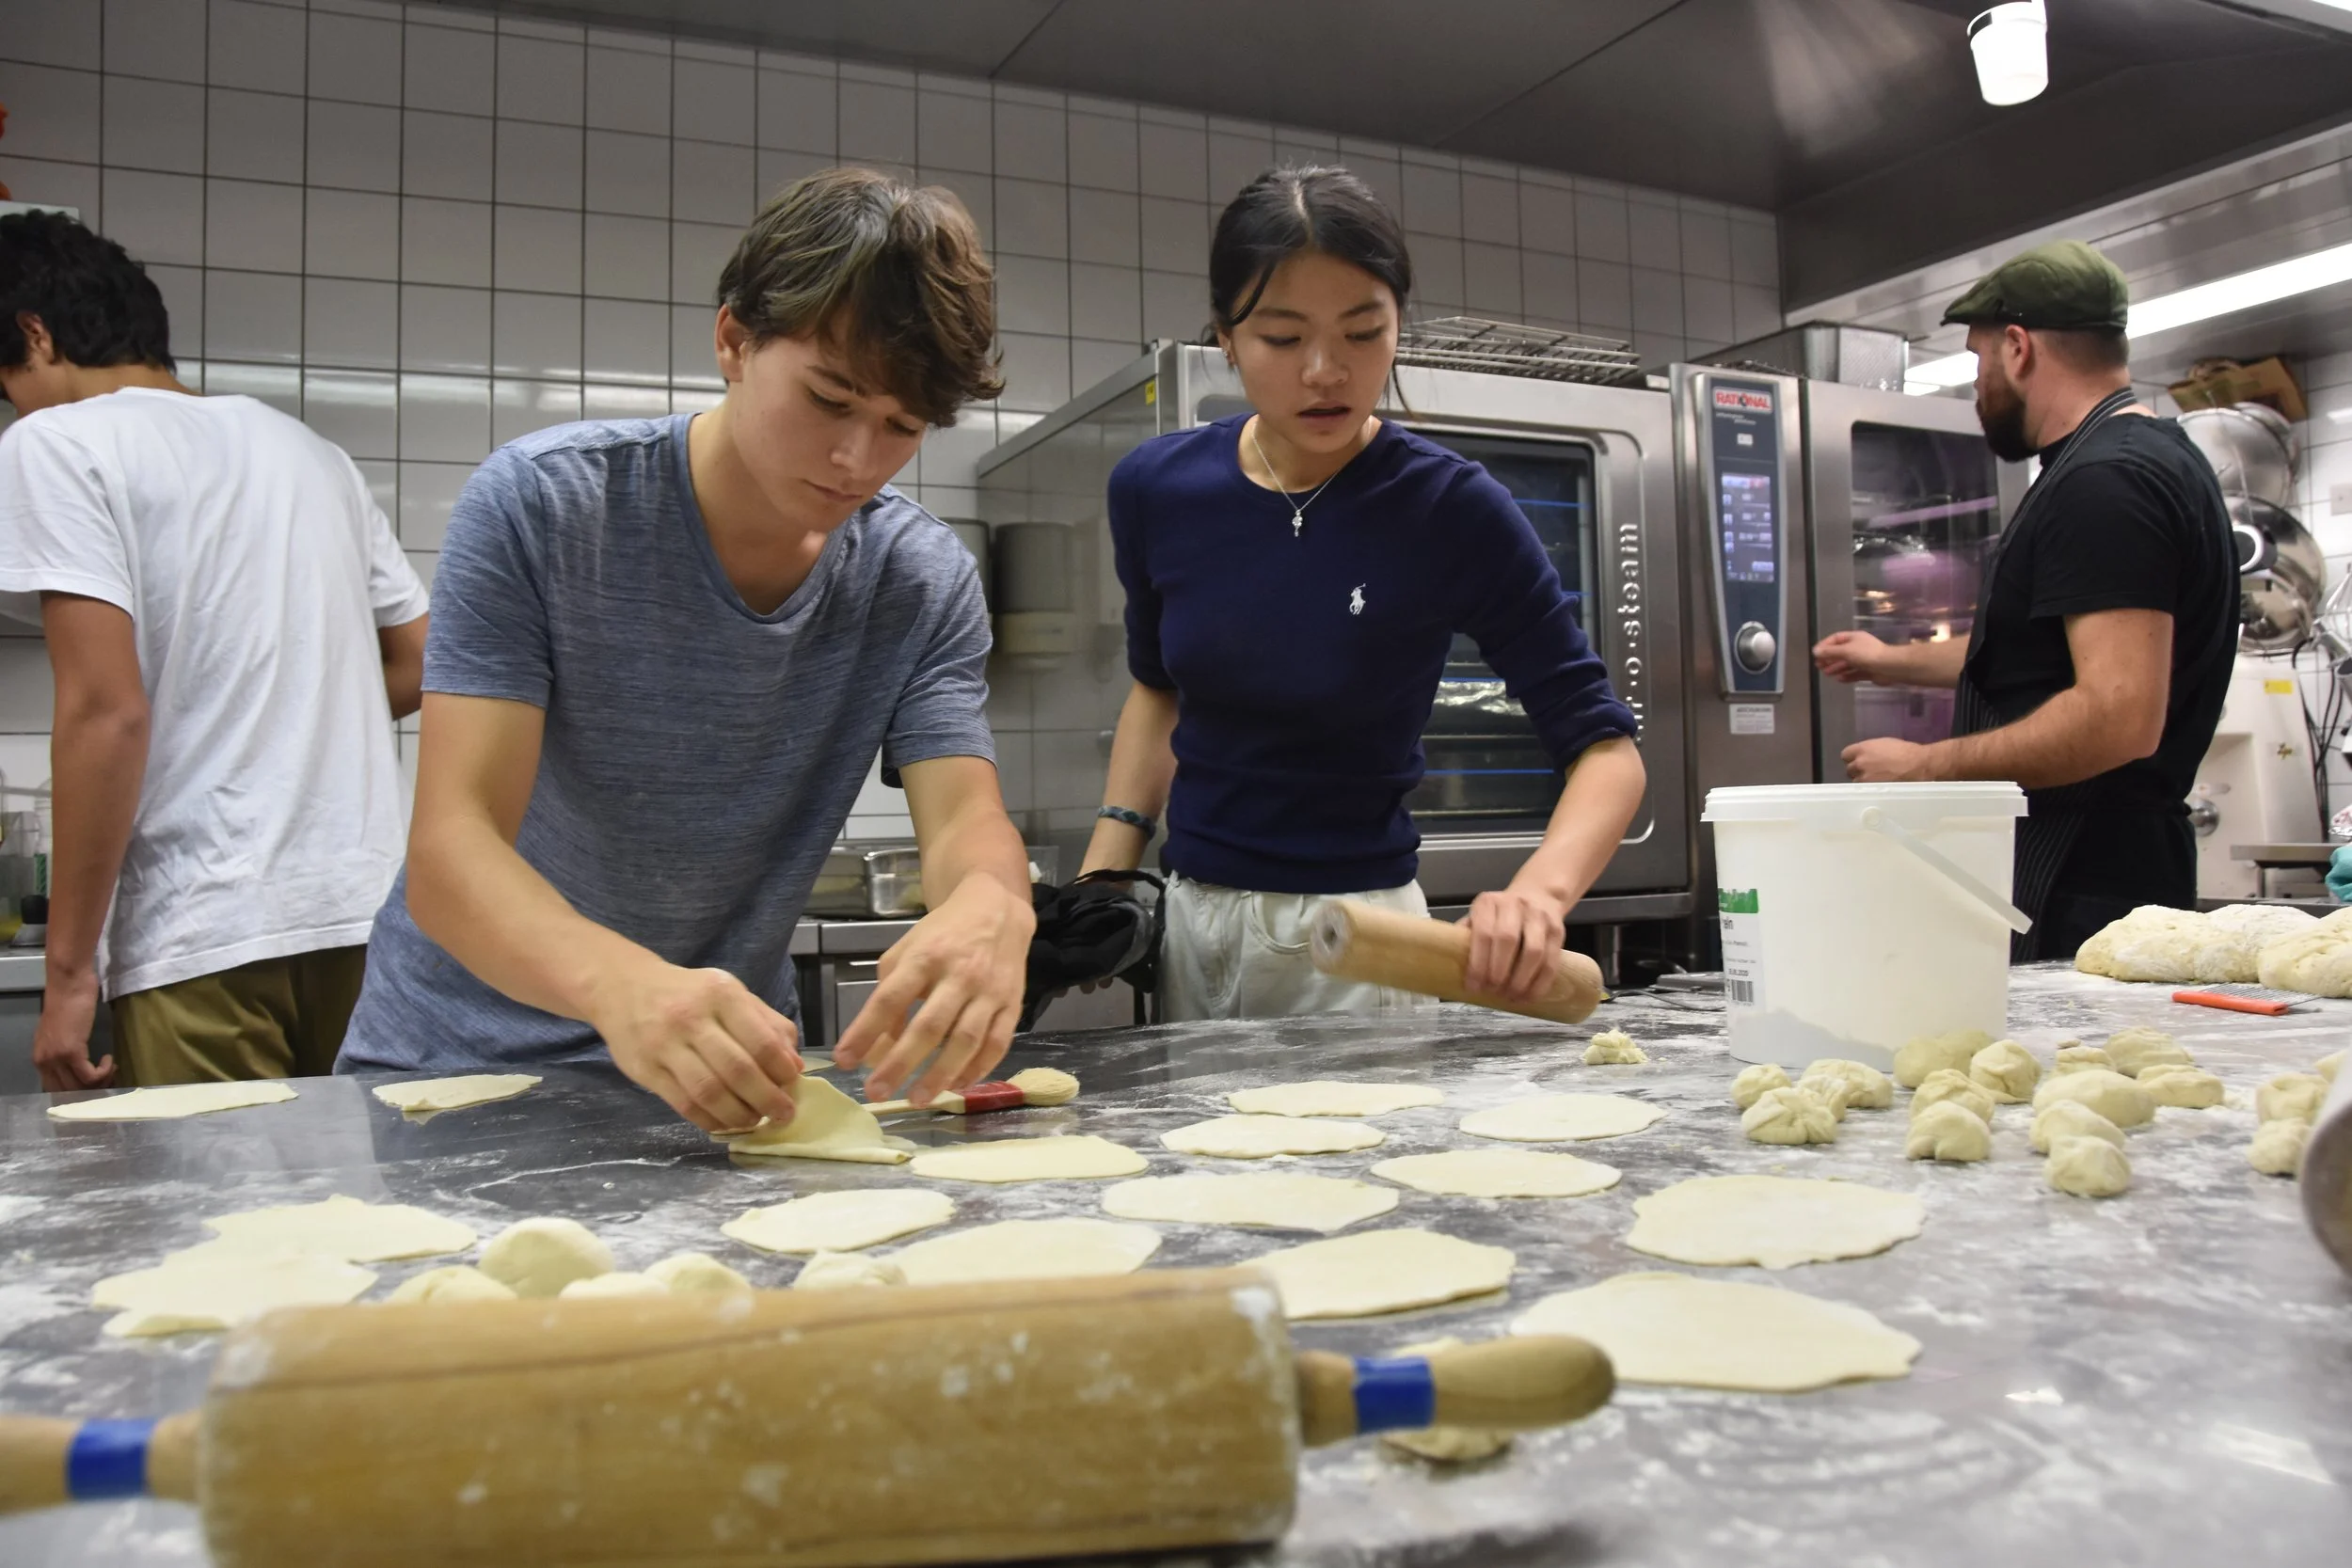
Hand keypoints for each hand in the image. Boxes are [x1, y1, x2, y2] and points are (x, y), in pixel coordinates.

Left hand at [34, 968, 114, 1092]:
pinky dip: (104, 1072)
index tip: (97, 1084)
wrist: (69, 985)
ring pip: (80, 1087)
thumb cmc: (68, 1003)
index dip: (78, 1092)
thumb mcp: (61, 1034)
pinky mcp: (71, 1051)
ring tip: (111, 1069)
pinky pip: (90, 1076)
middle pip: (68, 1092)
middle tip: (109, 1079)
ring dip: (101, 1082)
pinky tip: (109, 1059)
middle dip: (91, 1091)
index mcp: (40, 1059)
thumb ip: (62, 1051)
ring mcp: (56, 1058)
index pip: (56, 1089)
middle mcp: (44, 1062)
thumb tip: (77, 1067)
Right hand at [586, 959, 800, 1133]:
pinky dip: (709, 1120)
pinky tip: (724, 1123)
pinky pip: (684, 1104)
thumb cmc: (689, 993)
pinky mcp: (646, 1070)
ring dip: (739, 1115)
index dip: (782, 1071)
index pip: (761, 1041)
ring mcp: (665, 1045)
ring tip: (755, 1121)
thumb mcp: (731, 993)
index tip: (792, 1085)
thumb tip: (795, 1065)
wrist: (624, 987)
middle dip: (767, 1100)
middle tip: (783, 1114)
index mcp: (721, 995)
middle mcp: (692, 1018)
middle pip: (738, 1071)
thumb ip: (767, 1024)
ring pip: (710, 1092)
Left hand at [836, 875, 1034, 1105]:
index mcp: (925, 957)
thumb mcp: (907, 950)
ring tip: (917, 1098)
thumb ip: (890, 993)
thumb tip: (881, 1044)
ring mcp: (990, 991)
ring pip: (965, 1041)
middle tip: (876, 1092)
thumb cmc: (942, 934)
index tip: (844, 1060)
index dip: (865, 1031)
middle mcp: (959, 975)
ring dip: (940, 1075)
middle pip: (928, 1027)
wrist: (997, 910)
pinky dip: (977, 1069)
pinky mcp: (1013, 1003)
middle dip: (900, 1064)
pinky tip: (958, 1085)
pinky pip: (997, 1043)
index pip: (890, 1000)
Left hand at [1463, 888, 1568, 1003]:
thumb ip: (1466, 937)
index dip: (1478, 964)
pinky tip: (1528, 996)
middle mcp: (1515, 905)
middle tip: (1492, 992)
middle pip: (1508, 941)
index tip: (1473, 986)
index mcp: (1489, 903)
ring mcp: (1539, 917)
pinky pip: (1551, 962)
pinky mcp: (1558, 931)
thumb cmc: (1500, 914)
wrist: (1537, 895)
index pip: (1483, 934)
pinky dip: (1539, 984)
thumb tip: (1449, 969)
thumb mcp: (1479, 917)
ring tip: (1510, 997)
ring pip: (1534, 952)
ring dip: (1521, 980)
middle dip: (1498, 972)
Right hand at [1813, 630, 1888, 683]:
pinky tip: (1839, 679)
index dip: (1825, 645)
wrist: (1888, 667)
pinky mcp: (1868, 671)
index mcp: (1854, 638)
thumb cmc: (1866, 655)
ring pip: (1847, 663)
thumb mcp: (1845, 651)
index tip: (1816, 653)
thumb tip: (1815, 651)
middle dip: (1829, 658)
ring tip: (1826, 673)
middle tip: (1819, 665)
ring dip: (1836, 668)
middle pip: (1841, 652)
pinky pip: (1854, 673)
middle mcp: (1859, 647)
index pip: (1836, 639)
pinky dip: (1846, 676)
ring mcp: (1864, 660)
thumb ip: (1830, 651)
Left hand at [1842, 737, 1940, 782]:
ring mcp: (1865, 778)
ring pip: (1855, 781)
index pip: (1845, 755)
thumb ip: (1870, 751)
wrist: (1917, 764)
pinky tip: (1878, 786)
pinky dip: (1869, 789)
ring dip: (1862, 781)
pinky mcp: (1872, 789)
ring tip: (1875, 780)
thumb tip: (1866, 756)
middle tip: (1868, 771)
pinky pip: (1864, 790)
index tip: (1858, 760)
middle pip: (1849, 769)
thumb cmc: (1904, 751)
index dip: (1852, 758)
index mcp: (1862, 749)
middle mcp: (1860, 763)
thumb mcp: (1883, 744)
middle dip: (1857, 770)